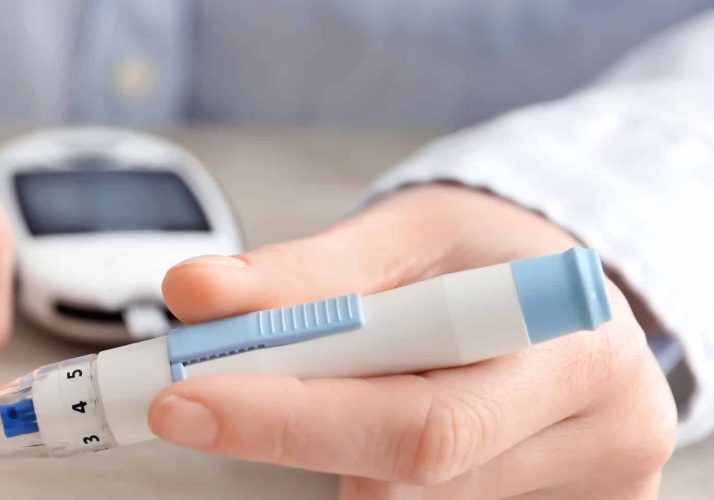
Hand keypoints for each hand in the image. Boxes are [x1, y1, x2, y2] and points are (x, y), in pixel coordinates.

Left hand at [150, 185, 675, 498]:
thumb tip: (193, 294)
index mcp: (577, 348)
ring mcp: (591, 492)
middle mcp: (603, 435)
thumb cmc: (489, 253)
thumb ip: (307, 271)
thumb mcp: (410, 230)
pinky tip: (373, 417)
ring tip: (327, 382)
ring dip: (335, 445)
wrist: (565, 291)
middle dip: (285, 434)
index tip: (181, 400)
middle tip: (191, 403)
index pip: (421, 420)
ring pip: (401, 499)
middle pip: (406, 477)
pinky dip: (372, 465)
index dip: (290, 420)